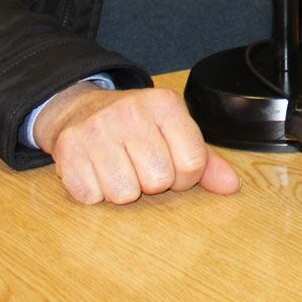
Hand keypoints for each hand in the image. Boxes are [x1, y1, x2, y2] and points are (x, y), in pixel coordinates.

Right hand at [34, 83, 239, 205]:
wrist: (79, 110)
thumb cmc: (136, 127)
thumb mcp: (173, 132)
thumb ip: (206, 160)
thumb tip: (232, 186)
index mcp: (165, 104)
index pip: (192, 163)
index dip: (183, 176)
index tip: (169, 164)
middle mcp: (131, 112)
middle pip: (158, 181)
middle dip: (151, 182)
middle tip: (138, 164)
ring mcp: (97, 130)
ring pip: (124, 194)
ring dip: (122, 189)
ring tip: (117, 166)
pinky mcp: (68, 150)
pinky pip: (92, 197)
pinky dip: (94, 191)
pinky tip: (95, 170)